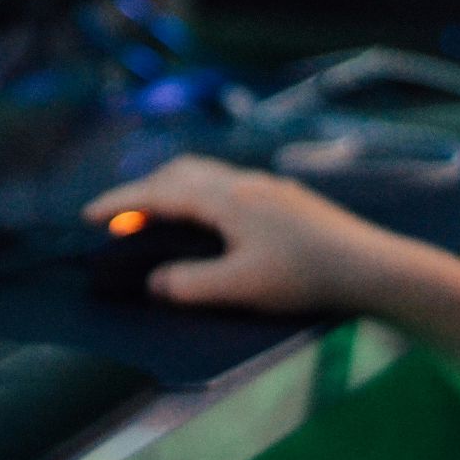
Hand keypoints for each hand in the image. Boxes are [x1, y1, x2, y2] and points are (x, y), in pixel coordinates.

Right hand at [83, 154, 397, 314]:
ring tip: (156, 217)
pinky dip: (198, 196)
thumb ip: (189, 285)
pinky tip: (208, 222)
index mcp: (225, 198)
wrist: (370, 266)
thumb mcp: (240, 287)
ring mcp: (266, 187)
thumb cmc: (305, 276)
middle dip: (142, 191)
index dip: (120, 203)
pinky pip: (225, 185)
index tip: (89, 216)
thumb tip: (154, 282)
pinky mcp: (284, 199)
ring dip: (172, 191)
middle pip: (179, 172)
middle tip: (118, 219)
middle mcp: (242, 182)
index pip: (159, 193)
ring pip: (205, 176)